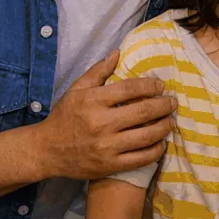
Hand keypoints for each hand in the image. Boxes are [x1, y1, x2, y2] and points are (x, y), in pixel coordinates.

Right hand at [34, 51, 174, 179]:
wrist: (45, 151)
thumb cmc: (64, 116)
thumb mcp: (77, 89)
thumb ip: (98, 71)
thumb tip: (118, 52)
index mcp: (94, 101)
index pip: (131, 89)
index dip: (150, 85)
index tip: (160, 86)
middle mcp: (101, 124)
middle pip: (143, 112)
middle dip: (164, 105)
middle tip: (173, 103)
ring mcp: (105, 147)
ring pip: (146, 136)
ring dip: (164, 127)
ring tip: (170, 121)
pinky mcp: (108, 166)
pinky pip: (139, 159)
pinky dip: (155, 151)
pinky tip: (161, 143)